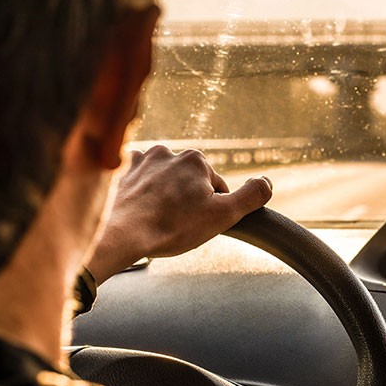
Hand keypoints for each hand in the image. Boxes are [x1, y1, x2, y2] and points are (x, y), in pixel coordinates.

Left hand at [86, 146, 271, 283]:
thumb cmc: (171, 227)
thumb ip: (251, 196)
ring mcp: (141, 160)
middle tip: (177, 224)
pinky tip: (140, 211)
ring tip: (157, 220)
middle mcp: (168, 152)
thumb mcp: (223, 216)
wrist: (119, 233)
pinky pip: (140, 180)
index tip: (198, 223)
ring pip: (165, 180)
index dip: (212, 209)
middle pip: (189, 182)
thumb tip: (267, 183)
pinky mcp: (120, 171)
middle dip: (187, 201)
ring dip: (165, 196)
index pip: (216, 187)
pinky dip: (142, 193)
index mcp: (196, 160)